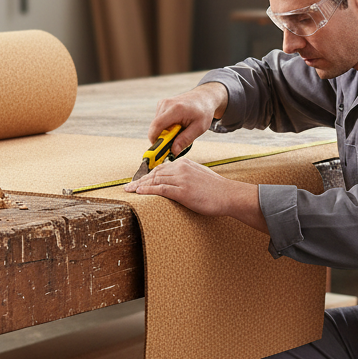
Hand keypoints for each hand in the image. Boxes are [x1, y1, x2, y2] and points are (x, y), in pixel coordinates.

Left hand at [122, 158, 267, 232]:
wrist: (228, 195)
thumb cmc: (216, 189)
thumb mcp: (199, 176)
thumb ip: (186, 175)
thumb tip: (175, 181)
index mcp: (185, 163)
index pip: (161, 168)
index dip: (148, 175)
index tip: (139, 181)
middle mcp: (181, 168)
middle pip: (155, 173)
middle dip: (140, 180)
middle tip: (128, 187)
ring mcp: (181, 179)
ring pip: (155, 180)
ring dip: (140, 186)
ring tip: (129, 191)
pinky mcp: (182, 191)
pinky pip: (160, 189)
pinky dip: (148, 190)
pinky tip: (139, 193)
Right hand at [147, 82, 228, 154]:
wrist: (203, 97)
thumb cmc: (203, 112)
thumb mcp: (199, 128)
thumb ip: (185, 140)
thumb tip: (173, 152)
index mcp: (176, 109)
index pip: (157, 125)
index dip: (154, 139)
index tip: (158, 149)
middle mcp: (166, 104)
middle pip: (155, 126)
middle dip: (161, 138)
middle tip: (173, 144)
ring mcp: (162, 103)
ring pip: (156, 125)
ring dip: (164, 132)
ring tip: (178, 131)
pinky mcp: (161, 104)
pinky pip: (158, 120)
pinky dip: (164, 126)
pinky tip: (175, 125)